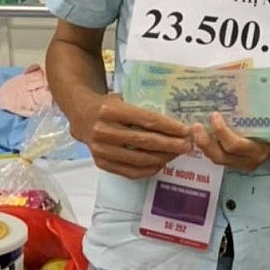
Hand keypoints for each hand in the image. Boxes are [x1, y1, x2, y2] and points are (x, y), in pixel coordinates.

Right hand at [78, 95, 192, 178]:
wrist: (81, 116)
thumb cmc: (109, 105)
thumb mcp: (123, 97)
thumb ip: (144, 107)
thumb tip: (176, 118)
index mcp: (111, 110)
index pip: (147, 120)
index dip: (169, 127)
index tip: (186, 130)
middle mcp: (104, 131)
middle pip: (145, 142)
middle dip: (171, 144)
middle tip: (188, 145)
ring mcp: (101, 150)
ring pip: (139, 159)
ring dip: (163, 158)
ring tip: (178, 153)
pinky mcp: (101, 164)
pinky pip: (130, 172)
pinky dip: (149, 169)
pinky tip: (162, 163)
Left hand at [191, 96, 269, 171]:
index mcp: (259, 149)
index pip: (236, 146)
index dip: (222, 132)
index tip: (215, 115)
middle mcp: (247, 160)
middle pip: (220, 156)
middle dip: (206, 142)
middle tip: (196, 125)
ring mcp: (238, 162)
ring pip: (216, 158)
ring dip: (202, 145)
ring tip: (194, 129)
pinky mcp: (232, 160)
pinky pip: (216, 155)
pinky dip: (206, 145)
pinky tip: (199, 132)